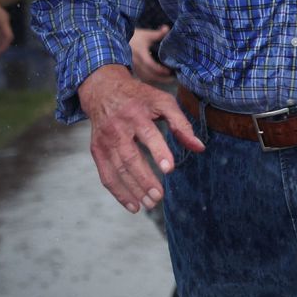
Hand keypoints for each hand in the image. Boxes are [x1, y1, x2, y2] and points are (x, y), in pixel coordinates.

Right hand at [77, 64, 203, 213]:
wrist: (103, 90)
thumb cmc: (139, 97)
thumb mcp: (163, 102)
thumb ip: (182, 124)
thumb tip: (200, 148)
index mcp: (136, 114)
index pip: (149, 135)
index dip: (159, 152)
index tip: (169, 169)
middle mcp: (118, 129)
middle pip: (130, 157)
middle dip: (144, 179)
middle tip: (159, 196)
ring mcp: (105, 141)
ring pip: (117, 170)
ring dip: (133, 190)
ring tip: (150, 204)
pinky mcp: (97, 151)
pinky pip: (106, 175)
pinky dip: (118, 192)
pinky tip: (133, 206)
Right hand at [129, 25, 174, 84]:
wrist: (119, 41)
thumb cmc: (134, 37)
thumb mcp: (146, 34)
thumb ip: (158, 34)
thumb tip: (167, 28)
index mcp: (140, 54)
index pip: (151, 65)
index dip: (160, 70)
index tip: (170, 71)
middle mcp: (136, 63)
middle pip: (150, 75)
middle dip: (162, 78)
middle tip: (173, 78)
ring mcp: (134, 68)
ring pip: (146, 78)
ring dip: (157, 80)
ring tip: (169, 80)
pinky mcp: (133, 70)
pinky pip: (143, 78)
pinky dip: (152, 80)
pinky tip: (159, 79)